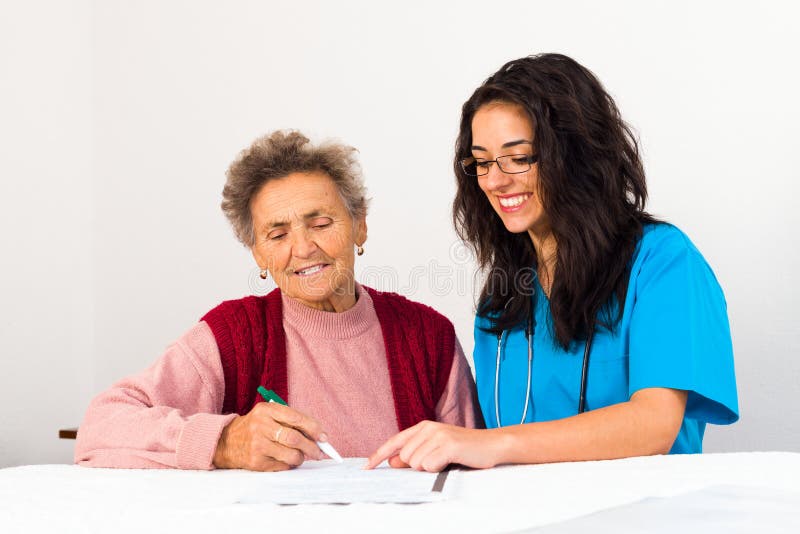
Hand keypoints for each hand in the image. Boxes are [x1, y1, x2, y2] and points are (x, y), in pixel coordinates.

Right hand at [213, 402, 325, 470]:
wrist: (227, 441)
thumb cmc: (256, 426)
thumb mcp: (269, 414)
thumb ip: (292, 420)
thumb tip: (318, 435)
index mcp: (266, 410)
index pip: (296, 418)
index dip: (313, 428)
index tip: (324, 437)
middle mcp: (261, 427)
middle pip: (294, 439)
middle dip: (312, 447)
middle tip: (320, 452)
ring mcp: (258, 446)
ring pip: (291, 456)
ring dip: (301, 458)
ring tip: (300, 456)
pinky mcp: (256, 463)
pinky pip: (282, 467)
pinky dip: (289, 465)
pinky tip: (286, 460)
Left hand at [365, 420, 502, 472]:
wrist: (492, 445)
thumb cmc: (464, 449)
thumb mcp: (436, 449)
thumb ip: (415, 453)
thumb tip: (393, 462)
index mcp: (423, 427)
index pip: (394, 441)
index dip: (379, 455)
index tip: (367, 466)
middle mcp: (428, 428)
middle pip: (404, 458)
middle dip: (418, 466)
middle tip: (438, 461)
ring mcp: (437, 435)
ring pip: (416, 464)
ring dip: (430, 468)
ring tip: (446, 461)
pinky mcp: (447, 445)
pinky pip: (429, 466)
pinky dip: (438, 469)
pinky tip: (450, 461)